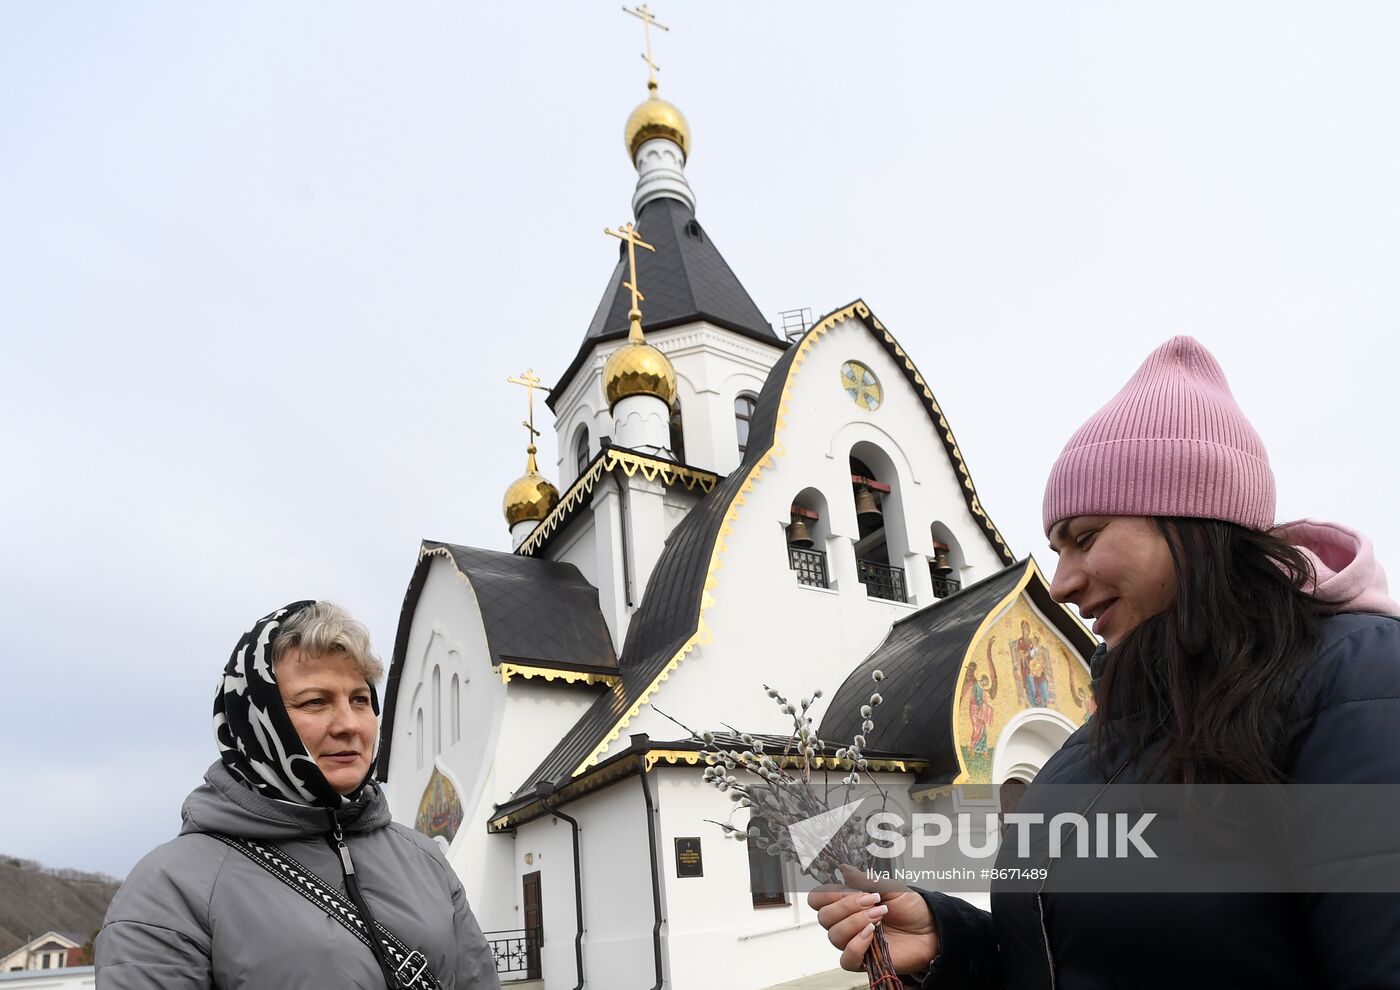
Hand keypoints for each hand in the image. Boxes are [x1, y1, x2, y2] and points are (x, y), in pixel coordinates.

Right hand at [807, 868, 937, 973]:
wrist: (931, 930)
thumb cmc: (911, 908)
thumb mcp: (890, 887)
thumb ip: (866, 880)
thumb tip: (844, 868)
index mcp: (847, 903)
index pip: (818, 899)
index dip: (827, 894)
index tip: (850, 888)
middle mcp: (846, 923)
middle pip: (824, 917)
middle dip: (846, 906)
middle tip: (871, 900)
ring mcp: (853, 942)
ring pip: (834, 936)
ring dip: (856, 922)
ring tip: (879, 915)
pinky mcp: (863, 961)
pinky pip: (846, 959)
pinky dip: (856, 945)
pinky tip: (872, 934)